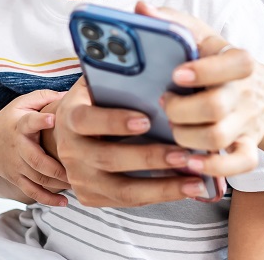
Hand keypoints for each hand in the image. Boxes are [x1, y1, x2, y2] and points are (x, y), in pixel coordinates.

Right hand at [0, 89, 70, 206]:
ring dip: (58, 184)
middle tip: (77, 169)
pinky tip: (63, 203)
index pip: (28, 122)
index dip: (39, 121)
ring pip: (37, 178)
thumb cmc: (9, 120)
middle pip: (36, 160)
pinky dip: (47, 199)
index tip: (53, 118)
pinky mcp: (16, 179)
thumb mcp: (21, 103)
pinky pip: (32, 192)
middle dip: (57, 168)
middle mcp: (17, 147)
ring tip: (77, 184)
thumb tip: (69, 95)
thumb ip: (43, 97)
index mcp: (19, 125)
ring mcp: (16, 166)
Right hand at [52, 77, 213, 206]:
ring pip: (123, 189)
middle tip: (185, 154)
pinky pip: (128, 201)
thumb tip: (150, 63)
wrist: (68, 134)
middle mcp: (70, 151)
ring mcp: (79, 178)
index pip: (88, 120)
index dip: (115, 121)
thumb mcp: (95, 84)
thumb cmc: (94, 102)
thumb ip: (114, 77)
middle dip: (150, 158)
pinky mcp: (91, 197)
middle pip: (110, 159)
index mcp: (70, 117)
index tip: (146, 120)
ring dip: (162, 186)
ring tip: (195, 180)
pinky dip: (159, 195)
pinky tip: (186, 188)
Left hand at [136, 2, 263, 178]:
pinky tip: (189, 162)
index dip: (204, 71)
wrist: (263, 95)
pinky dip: (214, 168)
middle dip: (182, 110)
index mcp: (237, 61)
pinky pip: (239, 164)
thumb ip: (172, 22)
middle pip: (216, 106)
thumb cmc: (218, 61)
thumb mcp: (201, 36)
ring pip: (219, 137)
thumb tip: (141, 8)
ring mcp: (248, 122)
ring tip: (171, 129)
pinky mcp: (249, 147)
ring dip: (186, 136)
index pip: (235, 63)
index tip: (176, 74)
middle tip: (164, 103)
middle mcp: (245, 92)